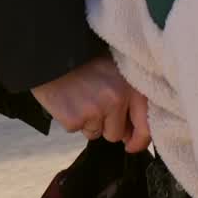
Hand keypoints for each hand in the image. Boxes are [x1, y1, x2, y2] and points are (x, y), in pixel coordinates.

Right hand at [31, 56, 150, 152]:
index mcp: (131, 86)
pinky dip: (73, 120)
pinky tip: (68, 100)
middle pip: (116, 133)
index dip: (139, 140)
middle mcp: (117, 98)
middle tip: (93, 103)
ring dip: (88, 122)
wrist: (52, 53)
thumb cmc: (84, 61)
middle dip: (106, 126)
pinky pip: (77, 130)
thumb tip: (129, 134)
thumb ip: (127, 96)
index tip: (131, 145)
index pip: (145, 125)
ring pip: (96, 133)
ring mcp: (96, 110)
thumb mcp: (114, 70)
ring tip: (79, 97)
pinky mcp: (76, 119)